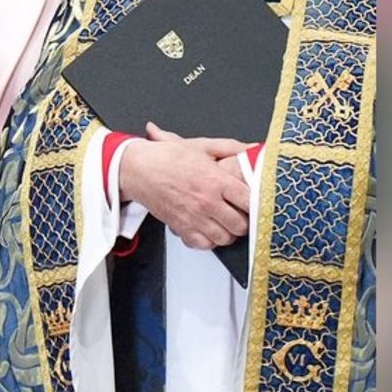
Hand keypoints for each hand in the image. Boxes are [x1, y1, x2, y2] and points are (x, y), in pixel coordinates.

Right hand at [117, 123, 250, 249]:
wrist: (136, 168)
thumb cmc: (166, 157)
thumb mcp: (201, 146)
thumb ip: (230, 147)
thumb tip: (252, 148)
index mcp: (216, 180)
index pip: (249, 200)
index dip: (254, 201)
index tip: (251, 200)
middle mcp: (207, 201)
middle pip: (240, 225)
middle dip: (243, 220)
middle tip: (239, 213)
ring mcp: (194, 217)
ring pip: (224, 238)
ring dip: (227, 232)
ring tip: (224, 222)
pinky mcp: (181, 227)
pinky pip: (204, 245)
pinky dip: (209, 240)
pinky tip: (208, 229)